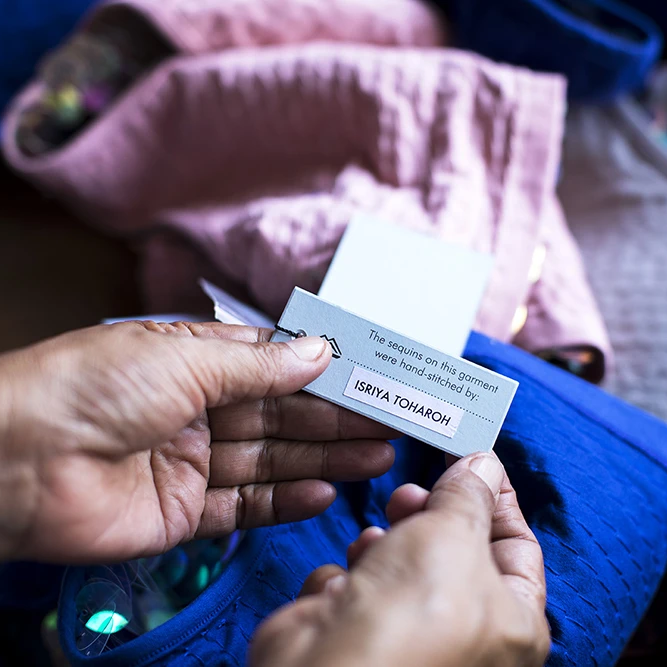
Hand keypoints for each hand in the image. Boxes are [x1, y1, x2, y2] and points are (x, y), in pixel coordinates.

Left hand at [0, 322, 395, 562]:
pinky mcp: (184, 511)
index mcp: (195, 362)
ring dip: (324, 458)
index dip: (322, 371)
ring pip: (272, 459)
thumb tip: (319, 351)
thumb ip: (259, 364)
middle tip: (388, 422)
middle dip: (335, 418)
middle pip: (280, 415)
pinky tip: (323, 490)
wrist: (19, 460)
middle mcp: (197, 409)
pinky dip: (285, 500)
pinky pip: (245, 505)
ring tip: (375, 456)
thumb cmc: (94, 385)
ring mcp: (193, 462)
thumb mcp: (187, 360)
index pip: (273, 364)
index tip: (369, 375)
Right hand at [250, 453, 549, 666]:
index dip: (495, 498)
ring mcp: (407, 631)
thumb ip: (470, 494)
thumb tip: (483, 465)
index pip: (517, 545)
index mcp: (511, 621)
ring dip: (384, 543)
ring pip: (399, 562)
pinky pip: (358, 583)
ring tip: (374, 543)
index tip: (471, 460)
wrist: (332, 666)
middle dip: (429, 514)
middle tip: (411, 494)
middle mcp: (463, 630)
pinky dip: (349, 577)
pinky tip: (343, 588)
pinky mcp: (357, 629)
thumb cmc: (413, 615)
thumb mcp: (455, 531)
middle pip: (452, 548)